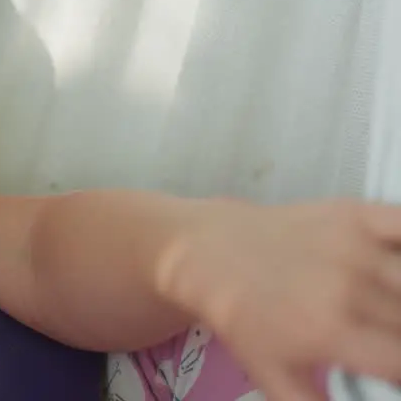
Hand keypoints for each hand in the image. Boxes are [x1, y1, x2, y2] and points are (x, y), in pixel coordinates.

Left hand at [160, 200, 400, 399]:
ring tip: (387, 313)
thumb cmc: (241, 317)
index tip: (391, 371)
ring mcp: (355, 245)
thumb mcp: (272, 375)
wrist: (208, 253)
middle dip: (400, 338)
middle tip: (383, 339)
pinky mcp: (354, 214)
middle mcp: (348, 286)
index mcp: (329, 330)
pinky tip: (397, 273)